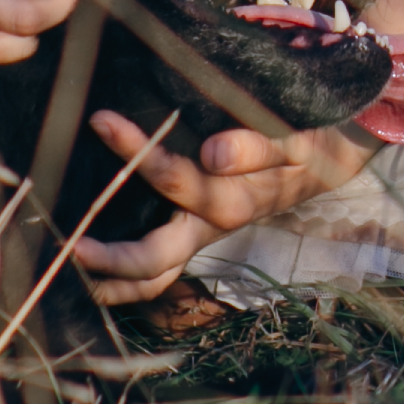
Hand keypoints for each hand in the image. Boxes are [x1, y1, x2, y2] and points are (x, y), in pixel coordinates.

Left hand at [71, 117, 367, 302]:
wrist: (333, 153)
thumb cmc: (310, 141)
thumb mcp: (297, 140)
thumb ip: (258, 146)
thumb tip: (212, 154)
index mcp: (232, 201)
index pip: (177, 181)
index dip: (138, 154)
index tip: (101, 120)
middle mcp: (211, 227)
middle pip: (157, 260)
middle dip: (113, 260)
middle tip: (70, 246)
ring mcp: (202, 234)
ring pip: (155, 276)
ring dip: (114, 283)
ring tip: (70, 278)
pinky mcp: (196, 230)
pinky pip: (159, 268)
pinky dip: (126, 278)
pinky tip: (92, 274)